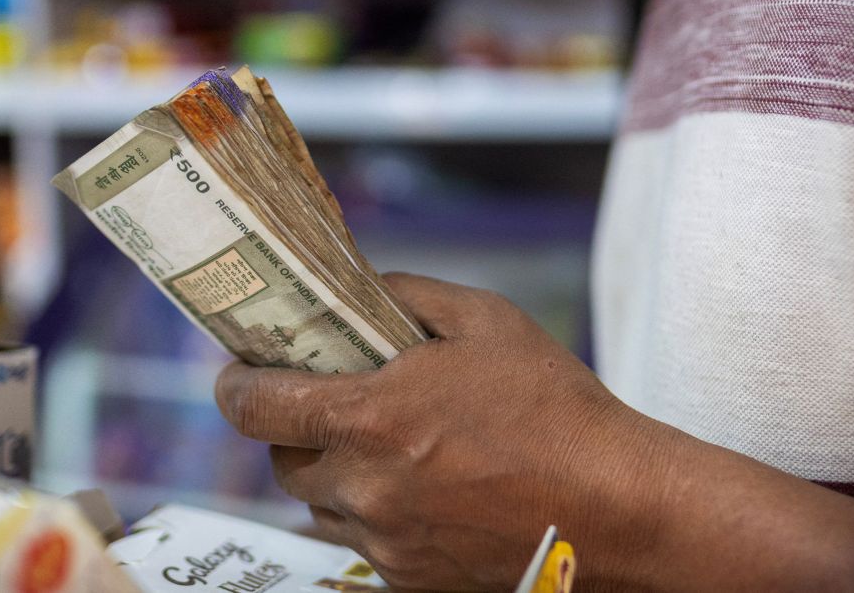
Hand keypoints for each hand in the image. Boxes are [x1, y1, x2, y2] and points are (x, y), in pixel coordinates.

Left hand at [215, 273, 670, 590]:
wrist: (617, 506)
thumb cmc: (555, 407)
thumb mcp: (484, 322)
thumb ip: (407, 296)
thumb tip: (359, 290)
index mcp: (370, 420)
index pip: (254, 409)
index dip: (236, 386)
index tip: (238, 374)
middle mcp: (364, 489)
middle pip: (283, 462)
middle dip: (294, 432)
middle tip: (329, 407)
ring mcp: (386, 542)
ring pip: (323, 507)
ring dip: (337, 476)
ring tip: (387, 448)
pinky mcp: (411, 578)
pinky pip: (366, 542)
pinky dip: (377, 514)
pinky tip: (425, 489)